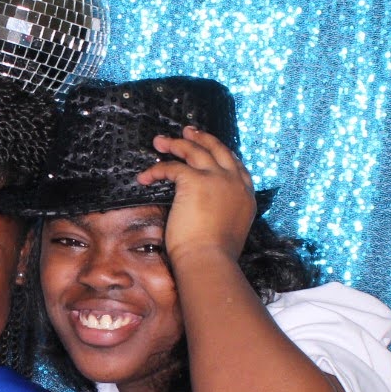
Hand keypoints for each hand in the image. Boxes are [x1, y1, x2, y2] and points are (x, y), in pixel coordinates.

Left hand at [137, 127, 257, 268]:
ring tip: (159, 141)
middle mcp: (235, 183)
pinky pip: (173, 167)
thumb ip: (225, 213)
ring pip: (195, 150)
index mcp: (246, 196)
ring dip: (176, 143)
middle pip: (218, 150)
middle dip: (201, 138)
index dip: (221, 154)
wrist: (209, 260)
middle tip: (187, 131)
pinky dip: (156, 170)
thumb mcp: (229, 229)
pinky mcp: (196, 180)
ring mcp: (217, 179)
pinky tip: (144, 177)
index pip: (236, 166)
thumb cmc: (214, 255)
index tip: (209, 148)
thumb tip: (210, 211)